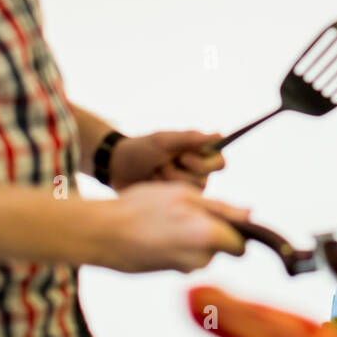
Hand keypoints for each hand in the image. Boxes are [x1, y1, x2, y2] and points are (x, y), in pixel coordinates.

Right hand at [93, 181, 249, 272]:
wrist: (102, 233)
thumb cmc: (142, 206)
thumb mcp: (183, 194)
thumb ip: (221, 208)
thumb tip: (250, 214)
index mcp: (209, 235)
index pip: (240, 244)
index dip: (234, 229)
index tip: (222, 217)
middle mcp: (200, 259)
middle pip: (221, 248)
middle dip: (212, 232)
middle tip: (184, 211)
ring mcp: (183, 268)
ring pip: (202, 253)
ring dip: (193, 238)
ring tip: (166, 219)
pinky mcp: (169, 272)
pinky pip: (185, 258)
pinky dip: (177, 245)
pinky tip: (158, 231)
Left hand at [108, 130, 225, 190]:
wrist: (116, 168)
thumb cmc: (141, 149)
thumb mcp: (164, 141)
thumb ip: (191, 138)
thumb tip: (219, 134)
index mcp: (199, 152)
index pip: (220, 163)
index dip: (203, 163)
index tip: (182, 157)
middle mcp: (197, 170)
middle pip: (204, 180)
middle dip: (178, 172)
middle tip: (162, 164)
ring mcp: (186, 186)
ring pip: (190, 192)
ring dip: (168, 181)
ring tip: (154, 173)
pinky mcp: (175, 200)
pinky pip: (178, 201)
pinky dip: (163, 191)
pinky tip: (152, 184)